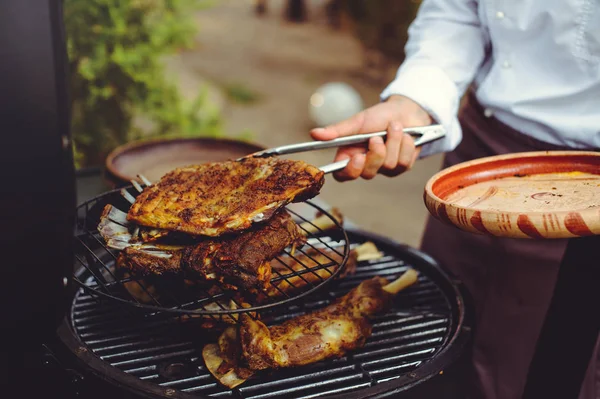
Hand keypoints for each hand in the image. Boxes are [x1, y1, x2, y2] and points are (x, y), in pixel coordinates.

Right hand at [310, 95, 431, 180]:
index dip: (349, 171)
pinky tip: (405, 135)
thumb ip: (337, 131)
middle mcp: (366, 165)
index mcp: (350, 155)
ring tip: (394, 127)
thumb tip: (313, 133)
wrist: (406, 111)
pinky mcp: (402, 167)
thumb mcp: (358, 122)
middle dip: (375, 154)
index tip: (357, 157)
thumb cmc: (379, 116)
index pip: (342, 175)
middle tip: (376, 137)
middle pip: (367, 173)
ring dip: (393, 142)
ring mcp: (384, 168)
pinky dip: (405, 145)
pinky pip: (403, 163)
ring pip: (387, 166)